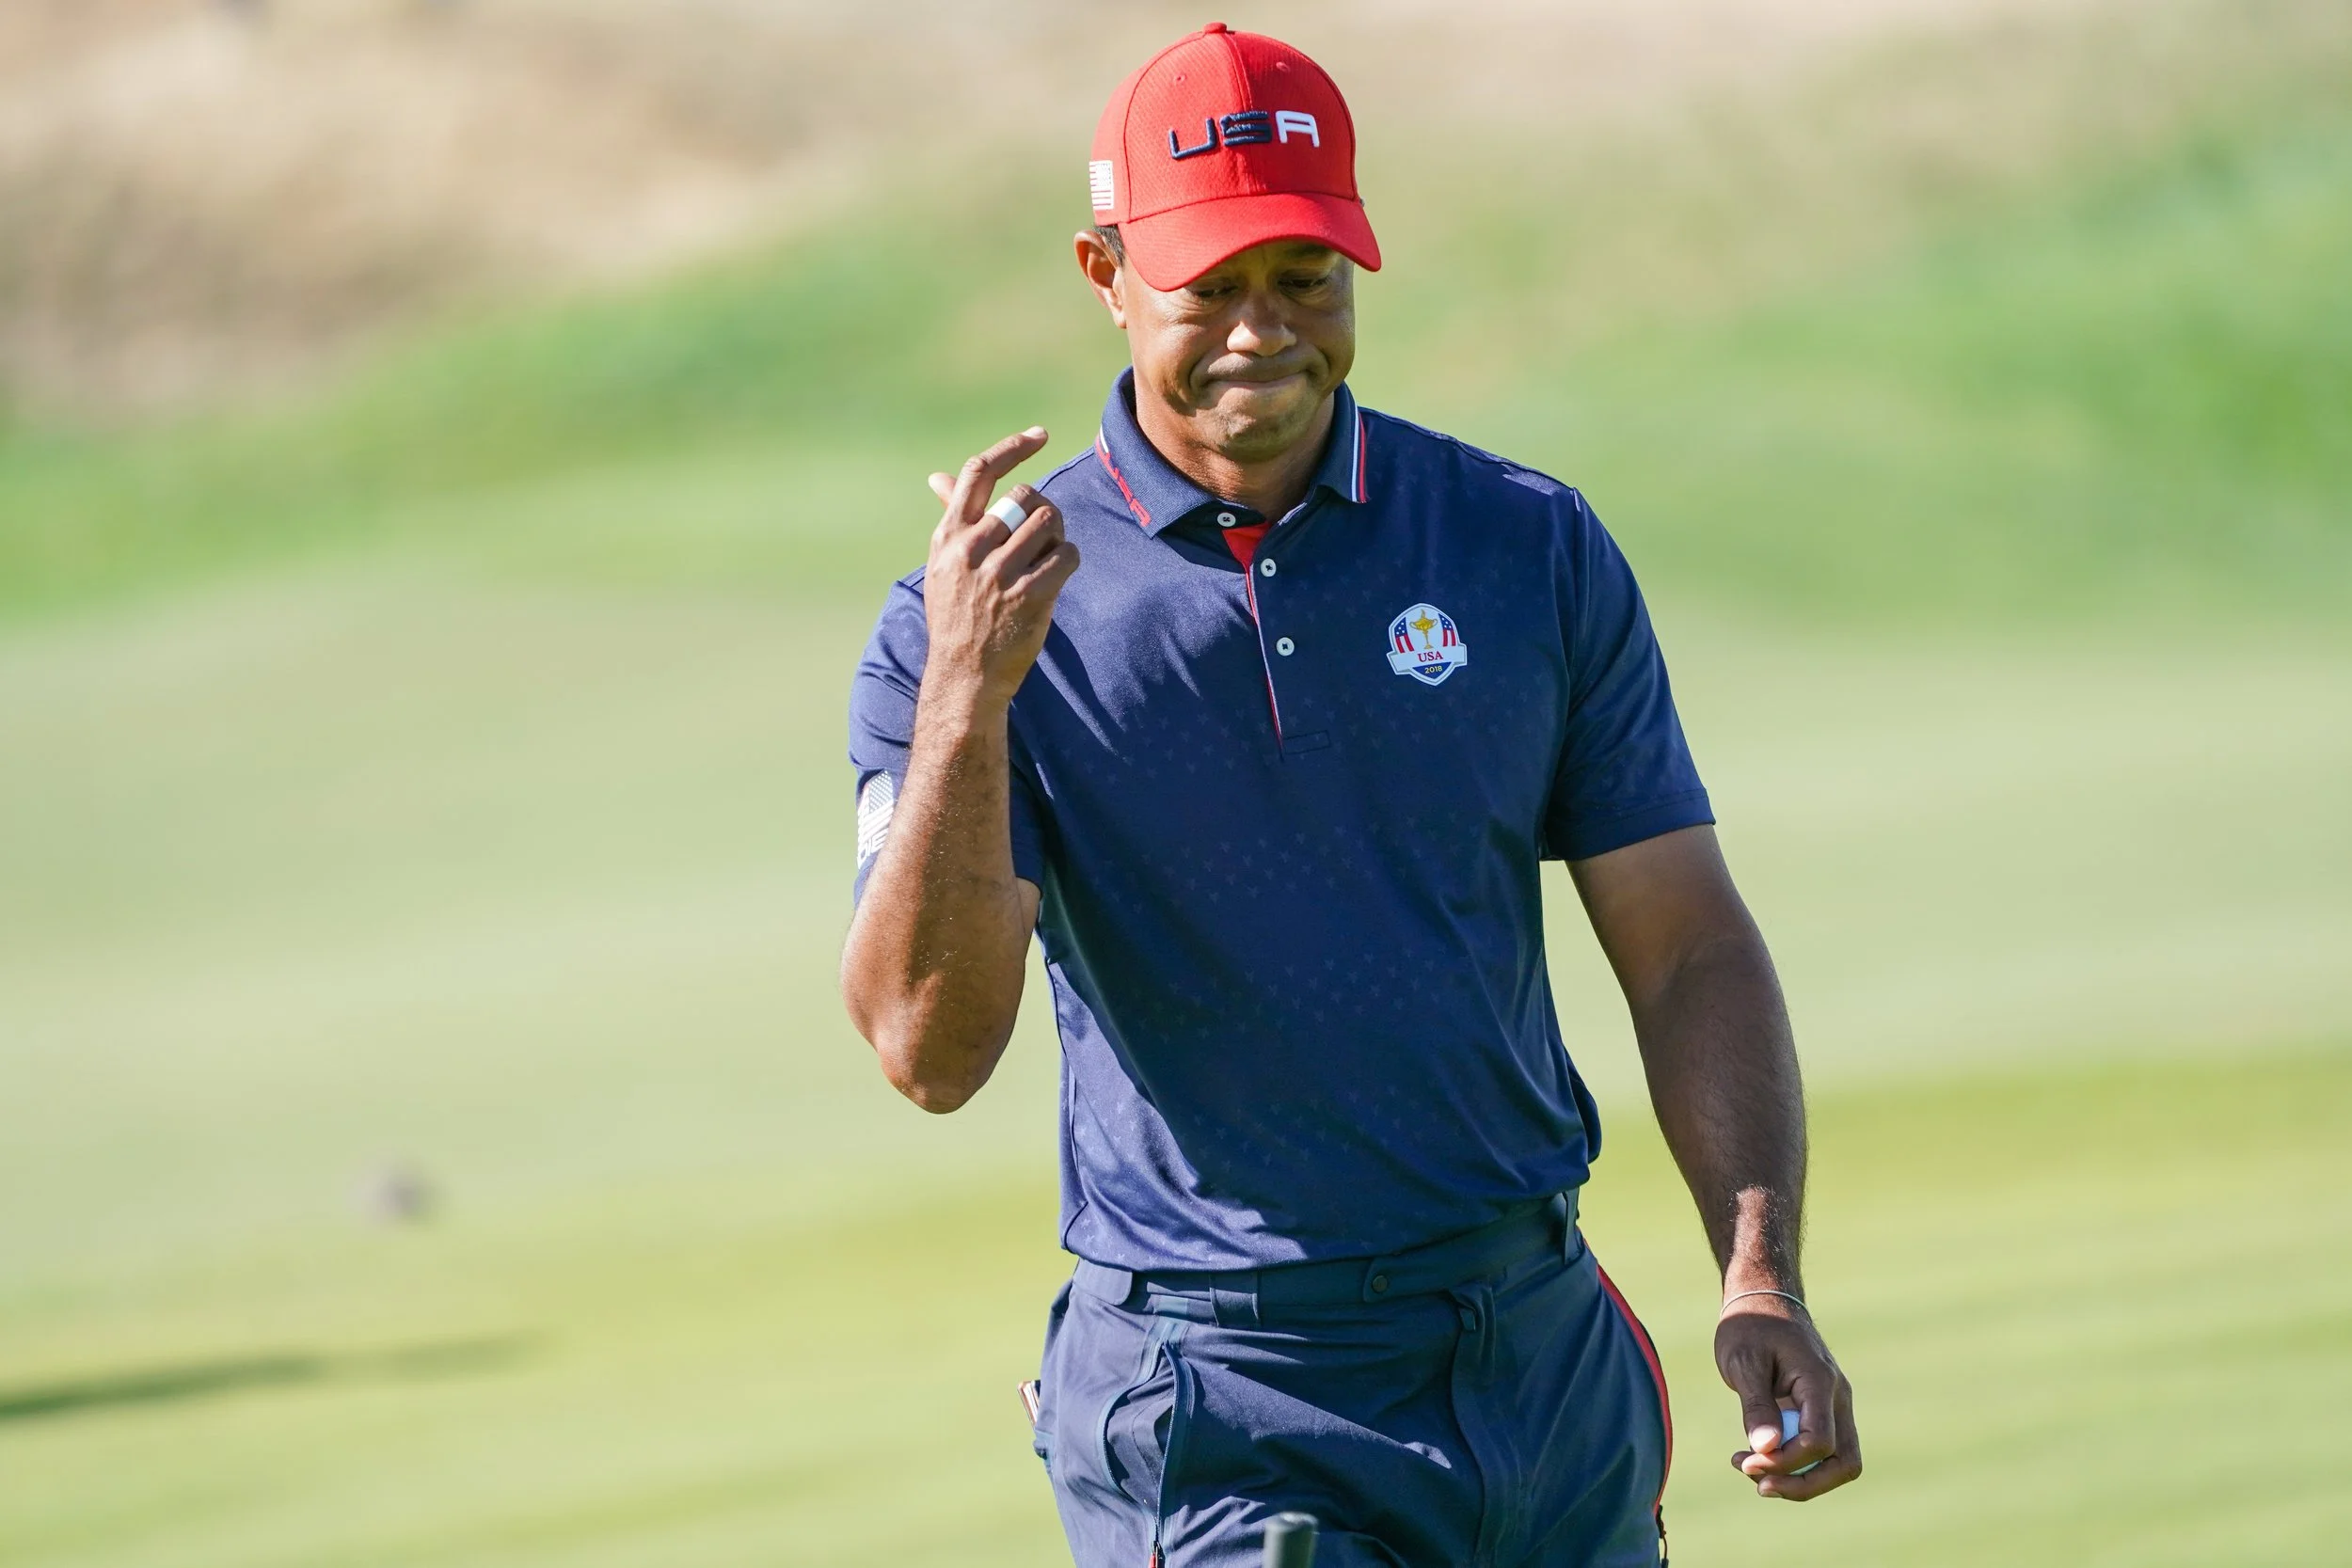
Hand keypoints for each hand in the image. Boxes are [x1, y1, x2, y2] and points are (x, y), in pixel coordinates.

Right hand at [921, 428, 1081, 714]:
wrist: (963, 675)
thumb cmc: (956, 614)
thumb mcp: (942, 564)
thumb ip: (951, 519)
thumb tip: (937, 477)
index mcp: (948, 537)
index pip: (978, 473)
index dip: (1012, 447)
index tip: (1039, 436)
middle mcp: (970, 550)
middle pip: (1024, 496)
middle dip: (1042, 508)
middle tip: (1044, 531)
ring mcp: (999, 574)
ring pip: (1049, 521)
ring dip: (1058, 534)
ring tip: (1049, 555)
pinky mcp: (1029, 597)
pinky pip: (1067, 555)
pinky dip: (1070, 558)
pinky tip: (1058, 573)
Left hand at [1717, 1296, 1860, 1499]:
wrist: (1763, 1300)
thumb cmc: (1750, 1326)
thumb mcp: (1743, 1361)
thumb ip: (1756, 1405)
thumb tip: (1766, 1450)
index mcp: (1820, 1382)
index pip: (1820, 1442)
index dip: (1787, 1462)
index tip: (1747, 1459)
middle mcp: (1837, 1397)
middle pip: (1843, 1463)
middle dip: (1803, 1485)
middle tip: (1758, 1485)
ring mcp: (1835, 1406)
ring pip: (1837, 1462)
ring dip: (1798, 1478)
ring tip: (1750, 1470)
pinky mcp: (1822, 1411)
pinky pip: (1820, 1450)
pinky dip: (1793, 1463)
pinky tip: (1755, 1456)